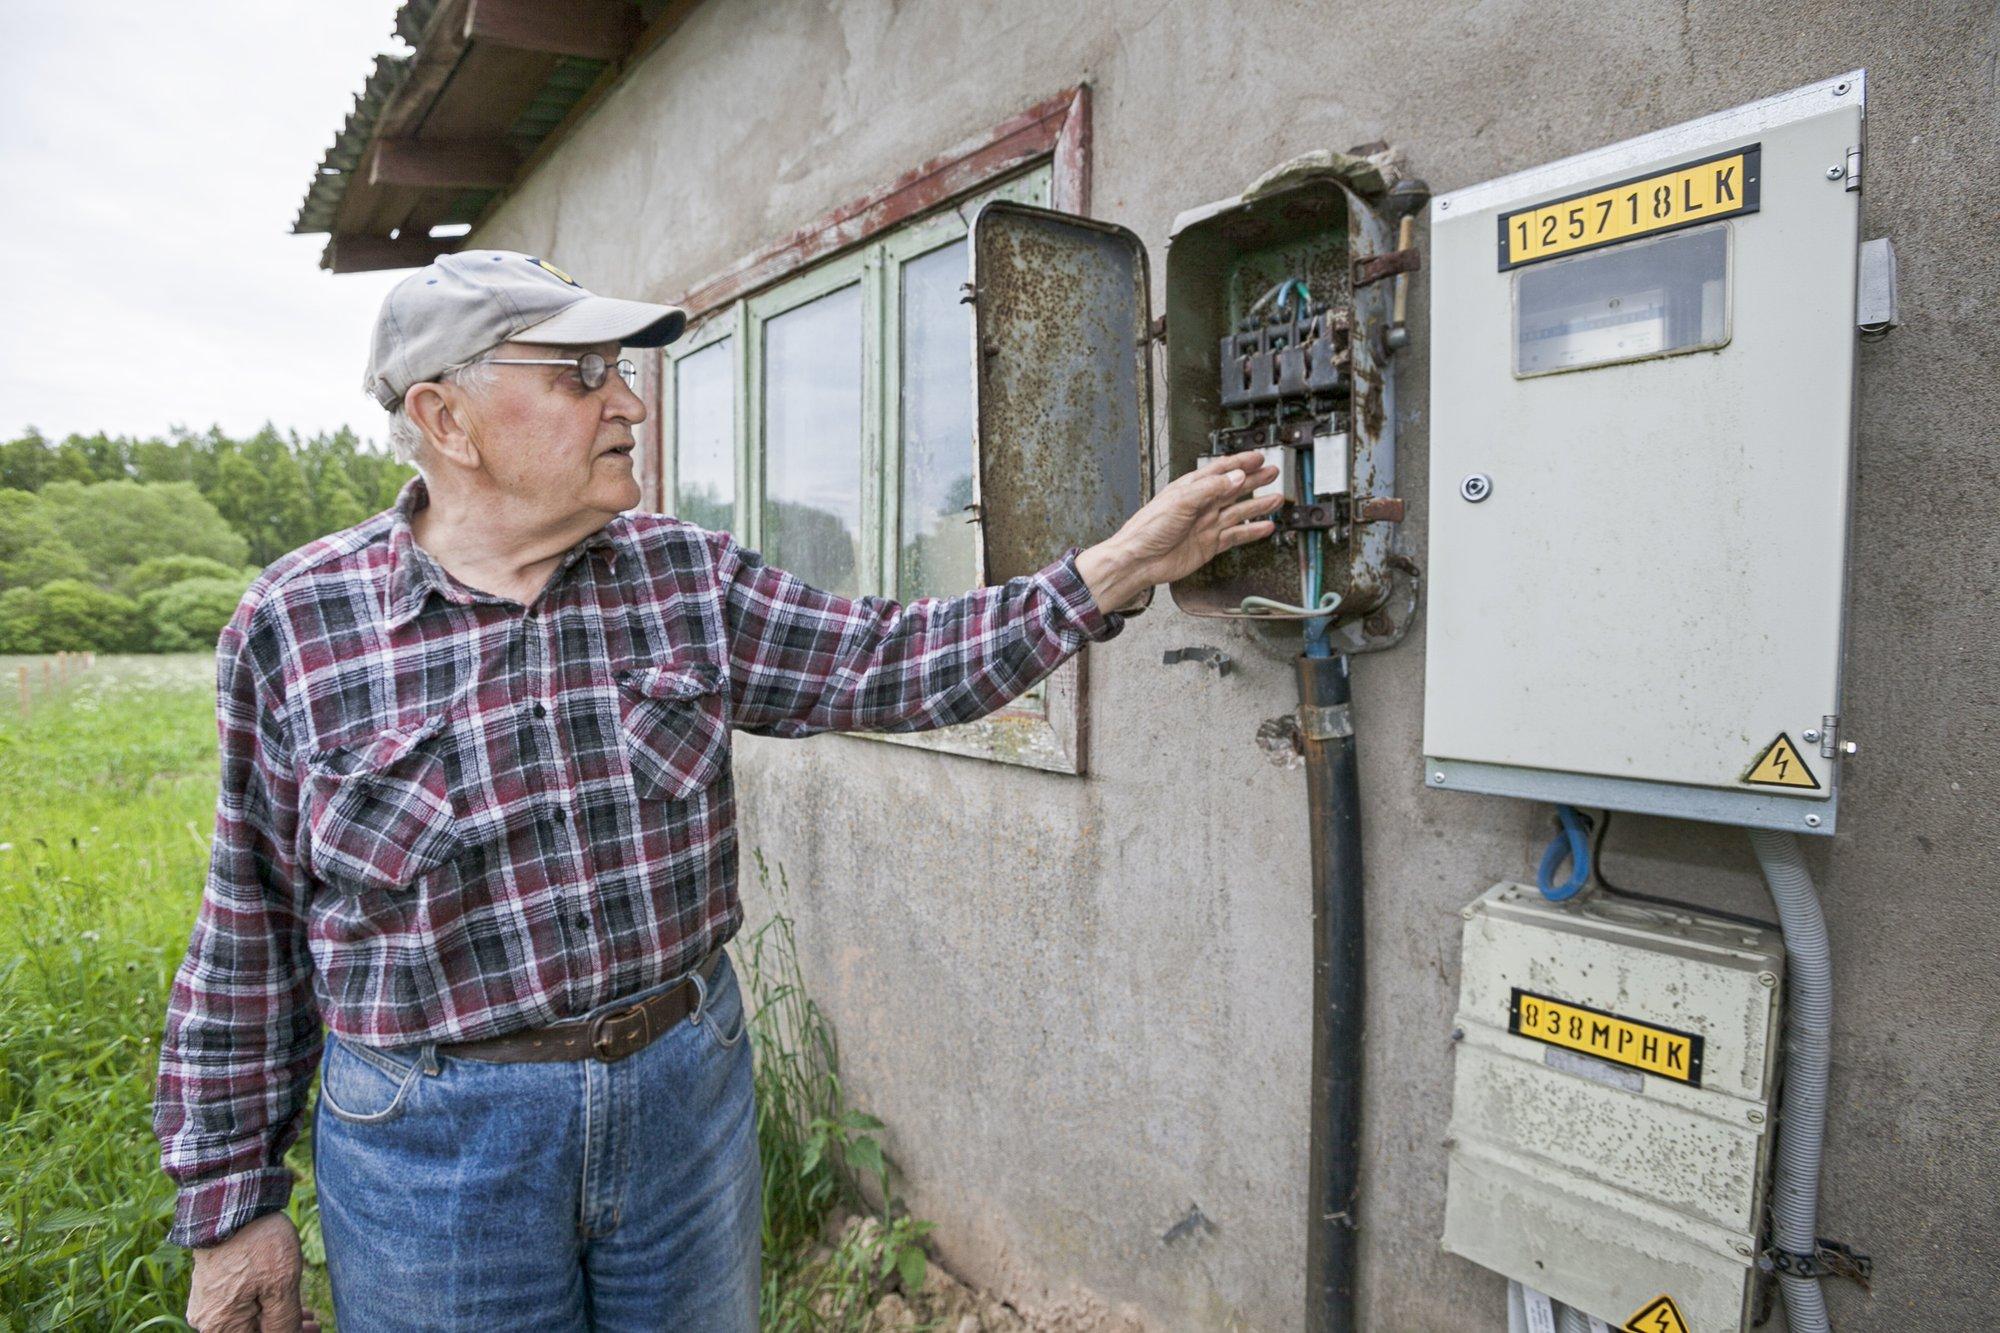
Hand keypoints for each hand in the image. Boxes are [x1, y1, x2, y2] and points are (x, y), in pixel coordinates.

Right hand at [187, 1211, 319, 1332]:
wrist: (231, 1203)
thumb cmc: (257, 1244)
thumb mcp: (281, 1285)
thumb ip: (284, 1322)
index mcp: (221, 1327)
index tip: (313, 1330)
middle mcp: (207, 1321)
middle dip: (285, 1330)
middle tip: (314, 1324)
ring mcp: (206, 1303)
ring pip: (247, 1321)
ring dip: (277, 1319)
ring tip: (307, 1314)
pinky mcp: (210, 1286)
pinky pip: (238, 1306)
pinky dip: (262, 1306)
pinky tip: (285, 1300)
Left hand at [1076, 450, 1282, 610]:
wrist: (1139, 561)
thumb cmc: (1148, 530)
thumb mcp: (1181, 501)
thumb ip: (1210, 489)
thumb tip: (1235, 477)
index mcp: (1191, 488)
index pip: (1221, 470)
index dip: (1240, 463)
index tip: (1258, 457)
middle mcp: (1201, 505)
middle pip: (1234, 489)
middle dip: (1254, 480)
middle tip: (1272, 473)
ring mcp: (1206, 525)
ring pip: (1239, 512)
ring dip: (1258, 505)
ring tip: (1277, 499)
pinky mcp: (1209, 545)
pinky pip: (1236, 536)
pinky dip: (1252, 532)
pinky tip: (1265, 527)